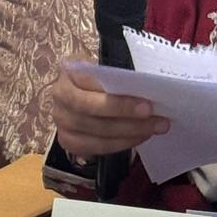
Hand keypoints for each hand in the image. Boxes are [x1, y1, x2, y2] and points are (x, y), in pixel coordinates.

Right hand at [51, 64, 168, 157]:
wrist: (82, 89)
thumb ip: (121, 78)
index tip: (147, 106)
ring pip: (95, 136)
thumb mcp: (108, 68)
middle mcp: (60, 97)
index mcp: (70, 72)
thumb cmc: (101, 76)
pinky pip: (95, 148)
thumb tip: (151, 92)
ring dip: (128, 135)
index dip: (119, 102)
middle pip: (93, 116)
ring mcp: (61, 121)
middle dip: (128, 121)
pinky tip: (138, 138)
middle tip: (156, 122)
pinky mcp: (67, 140)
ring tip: (152, 130)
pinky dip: (119, 145)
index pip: (93, 90)